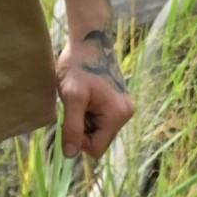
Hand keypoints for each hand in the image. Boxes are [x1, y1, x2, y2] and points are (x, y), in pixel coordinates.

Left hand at [57, 24, 134, 160]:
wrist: (87, 41)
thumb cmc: (78, 66)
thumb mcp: (71, 97)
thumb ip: (72, 127)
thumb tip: (70, 155)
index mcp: (118, 115)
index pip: (97, 149)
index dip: (79, 140)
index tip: (70, 119)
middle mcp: (126, 113)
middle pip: (98, 139)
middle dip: (82, 127)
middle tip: (73, 105)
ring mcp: (123, 107)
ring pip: (97, 129)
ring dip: (84, 118)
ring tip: (78, 98)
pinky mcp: (117, 101)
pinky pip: (99, 118)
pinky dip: (88, 111)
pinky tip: (83, 95)